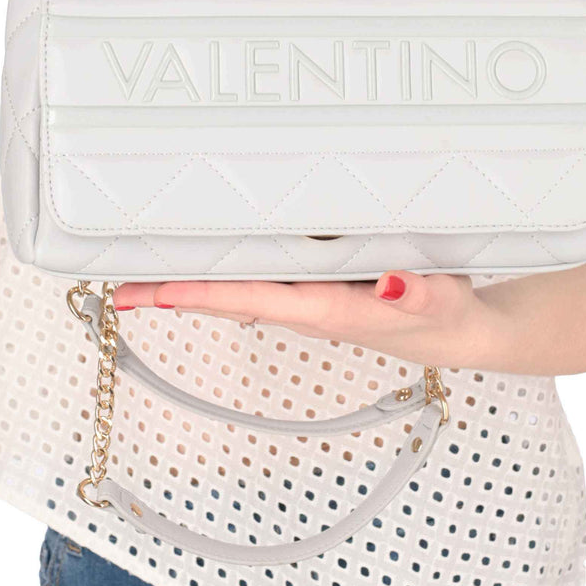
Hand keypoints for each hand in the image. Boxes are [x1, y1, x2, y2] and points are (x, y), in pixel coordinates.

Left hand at [112, 269, 491, 367]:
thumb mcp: (445, 306)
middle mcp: (308, 305)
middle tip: (121, 283)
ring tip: (150, 265)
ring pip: (243, 289)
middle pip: (231, 297)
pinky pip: (264, 278)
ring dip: (198, 280)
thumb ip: (419, 296)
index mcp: (327, 308)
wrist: (464, 334)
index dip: (200, 293)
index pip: (251, 299)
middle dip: (178, 292)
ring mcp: (311, 298)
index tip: (153, 291)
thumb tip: (389, 282)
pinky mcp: (322, 287)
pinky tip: (216, 252)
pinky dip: (231, 268)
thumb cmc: (450, 319)